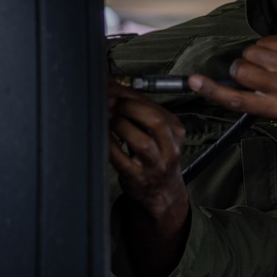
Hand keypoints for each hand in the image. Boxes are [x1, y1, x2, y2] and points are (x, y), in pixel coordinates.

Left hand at [108, 81, 190, 276]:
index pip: (155, 106)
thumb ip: (138, 109)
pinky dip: (109, 144)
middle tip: (110, 102)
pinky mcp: (138, 178)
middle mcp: (169, 148)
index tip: (112, 87)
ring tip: (106, 116)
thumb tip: (112, 86)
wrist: (162, 190)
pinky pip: (121, 160)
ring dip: (120, 125)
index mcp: (175, 130)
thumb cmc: (156, 154)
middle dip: (129, 107)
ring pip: (142, 142)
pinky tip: (101, 134)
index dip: (130, 94)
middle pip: (155, 121)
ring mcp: (155, 165)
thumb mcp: (157, 131)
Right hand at [188, 34, 276, 118]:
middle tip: (258, 71)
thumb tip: (215, 89)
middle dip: (242, 68)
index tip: (193, 81)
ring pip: (250, 52)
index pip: (238, 101)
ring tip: (274, 62)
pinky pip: (264, 41)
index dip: (212, 91)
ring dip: (256, 55)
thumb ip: (250, 100)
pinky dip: (269, 44)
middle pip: (240, 71)